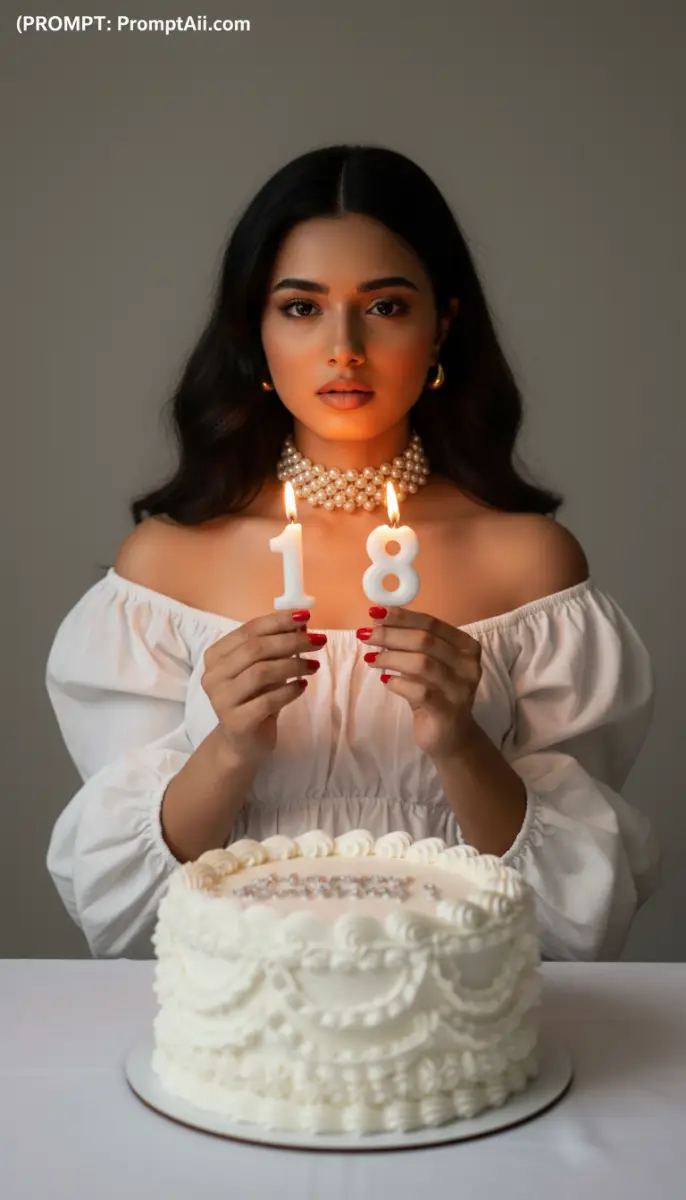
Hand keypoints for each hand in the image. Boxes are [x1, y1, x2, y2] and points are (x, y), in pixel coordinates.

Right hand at [201, 609, 324, 767]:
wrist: (241, 743)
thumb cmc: (253, 699)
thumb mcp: (263, 669)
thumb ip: (276, 647)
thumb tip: (302, 623)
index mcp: (216, 655)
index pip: (249, 630)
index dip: (278, 621)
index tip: (304, 616)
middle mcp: (213, 675)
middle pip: (255, 649)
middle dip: (291, 641)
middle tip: (318, 641)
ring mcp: (221, 700)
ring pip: (261, 672)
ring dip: (293, 665)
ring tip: (313, 665)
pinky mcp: (236, 722)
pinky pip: (268, 701)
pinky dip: (289, 691)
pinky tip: (302, 687)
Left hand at [357, 606, 481, 760]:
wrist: (452, 737)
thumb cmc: (436, 693)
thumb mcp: (428, 665)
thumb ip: (411, 644)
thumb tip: (378, 620)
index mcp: (467, 647)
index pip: (432, 623)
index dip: (402, 617)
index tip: (375, 613)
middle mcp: (468, 666)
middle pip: (426, 641)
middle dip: (391, 635)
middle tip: (366, 635)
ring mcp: (460, 690)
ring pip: (422, 664)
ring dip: (391, 657)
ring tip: (371, 658)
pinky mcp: (448, 712)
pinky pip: (419, 691)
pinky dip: (398, 683)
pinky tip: (386, 681)